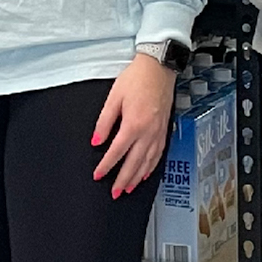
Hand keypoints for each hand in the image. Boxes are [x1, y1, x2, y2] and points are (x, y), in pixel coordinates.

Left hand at [92, 54, 177, 196]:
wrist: (159, 68)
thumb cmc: (136, 79)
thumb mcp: (114, 97)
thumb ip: (104, 122)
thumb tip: (96, 141)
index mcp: (133, 124)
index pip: (117, 152)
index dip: (106, 166)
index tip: (98, 175)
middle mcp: (148, 132)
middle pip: (133, 163)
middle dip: (123, 180)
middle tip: (114, 193)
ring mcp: (158, 133)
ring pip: (147, 162)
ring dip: (137, 178)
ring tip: (128, 189)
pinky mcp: (164, 130)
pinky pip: (158, 154)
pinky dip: (151, 167)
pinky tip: (145, 174)